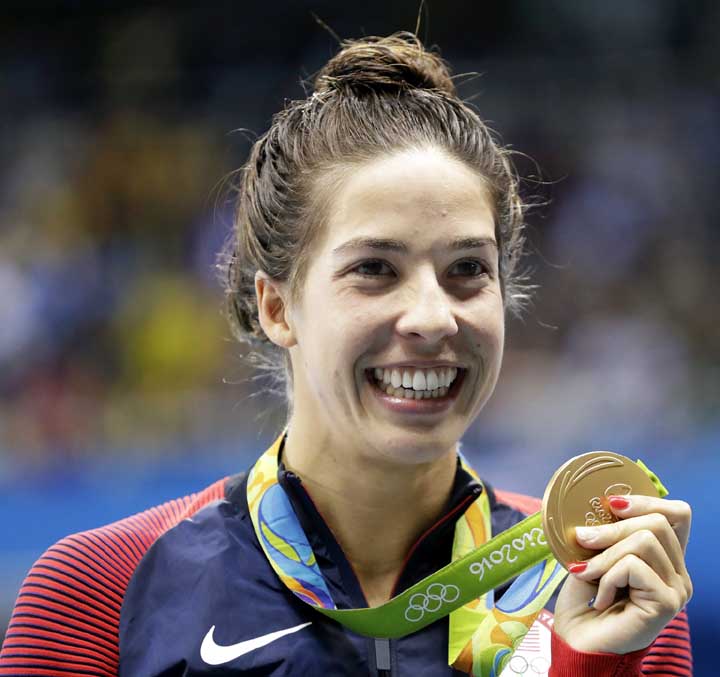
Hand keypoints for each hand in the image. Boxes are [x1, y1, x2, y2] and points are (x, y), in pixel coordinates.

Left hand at [553, 494, 692, 653]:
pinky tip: (602, 598)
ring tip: (588, 575)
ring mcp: (676, 588)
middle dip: (612, 527)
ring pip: (643, 541)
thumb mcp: (592, 556)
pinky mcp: (667, 602)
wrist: (579, 643)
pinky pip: (633, 566)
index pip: (677, 514)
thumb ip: (602, 533)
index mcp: (663, 557)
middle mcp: (677, 572)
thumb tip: (596, 505)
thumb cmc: (584, 602)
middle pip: (657, 522)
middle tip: (582, 540)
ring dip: (605, 555)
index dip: (647, 501)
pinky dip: (607, 577)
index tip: (611, 504)